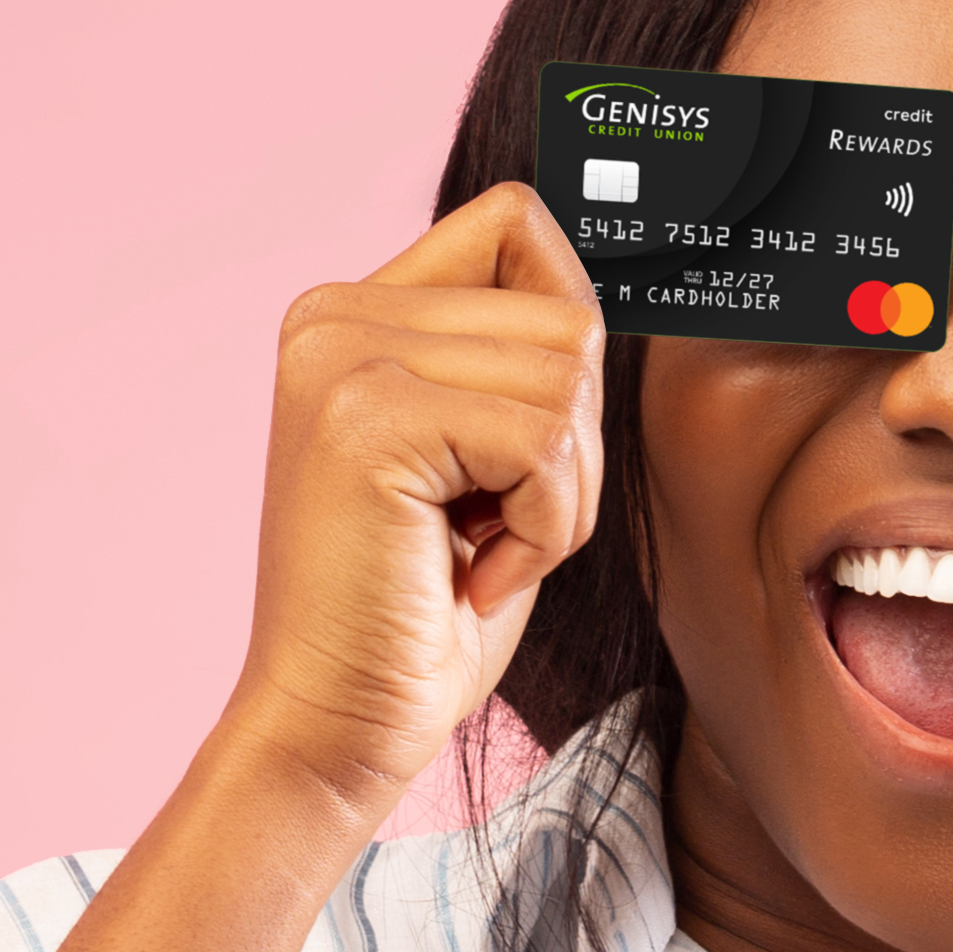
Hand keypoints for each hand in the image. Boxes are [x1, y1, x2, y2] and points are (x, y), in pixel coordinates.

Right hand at [226, 182, 607, 812]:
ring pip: (568, 378)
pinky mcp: (366, 419)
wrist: (337, 726)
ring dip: (559, 496)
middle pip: (567, 317)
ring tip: (477, 551)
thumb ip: (524, 361)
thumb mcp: (485, 460)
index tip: (530, 448)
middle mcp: (334, 315)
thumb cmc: (421, 612)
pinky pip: (545, 445)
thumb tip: (618, 281)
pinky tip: (471, 574)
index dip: (567, 333)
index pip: (518, 225)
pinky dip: (542, 530)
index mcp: (352, 311)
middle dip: (570, 447)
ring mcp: (342, 359)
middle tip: (489, 529)